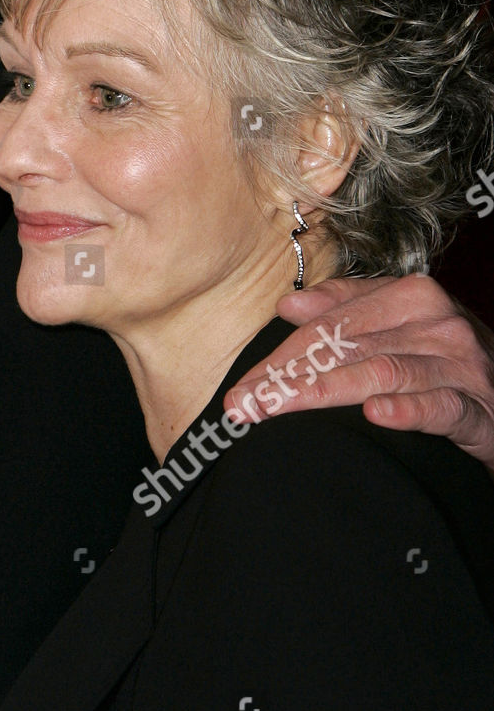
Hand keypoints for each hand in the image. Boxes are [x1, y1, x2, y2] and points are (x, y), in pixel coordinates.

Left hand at [224, 275, 493, 473]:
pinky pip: (440, 406)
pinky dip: (407, 410)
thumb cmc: (443, 362)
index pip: (330, 324)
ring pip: (383, 372)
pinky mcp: (480, 408)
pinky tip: (374, 415)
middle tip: (245, 405)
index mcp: (410, 296)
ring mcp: (461, 364)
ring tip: (280, 408)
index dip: (280, 355)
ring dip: (324, 392)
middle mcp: (437, 322)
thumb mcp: (397, 328)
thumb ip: (344, 312)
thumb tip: (288, 305)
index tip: (241, 388)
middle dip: (288, 377)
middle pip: (347, 347)